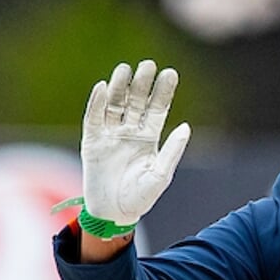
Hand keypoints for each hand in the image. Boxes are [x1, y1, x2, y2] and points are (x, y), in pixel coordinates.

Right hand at [80, 60, 192, 229]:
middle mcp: (130, 132)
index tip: (170, 73)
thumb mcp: (160, 175)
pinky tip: (103, 87)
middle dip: (142, 84)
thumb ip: (172, 151)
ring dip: (119, 87)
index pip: (157, 109)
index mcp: (149, 138)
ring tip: (125, 69)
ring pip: (115, 105)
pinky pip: (94, 118)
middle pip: (136, 102)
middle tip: (148, 65)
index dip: (163, 91)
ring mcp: (110, 135)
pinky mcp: (92, 141)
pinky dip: (97, 103)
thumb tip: (186, 127)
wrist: (113, 214)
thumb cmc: (140, 197)